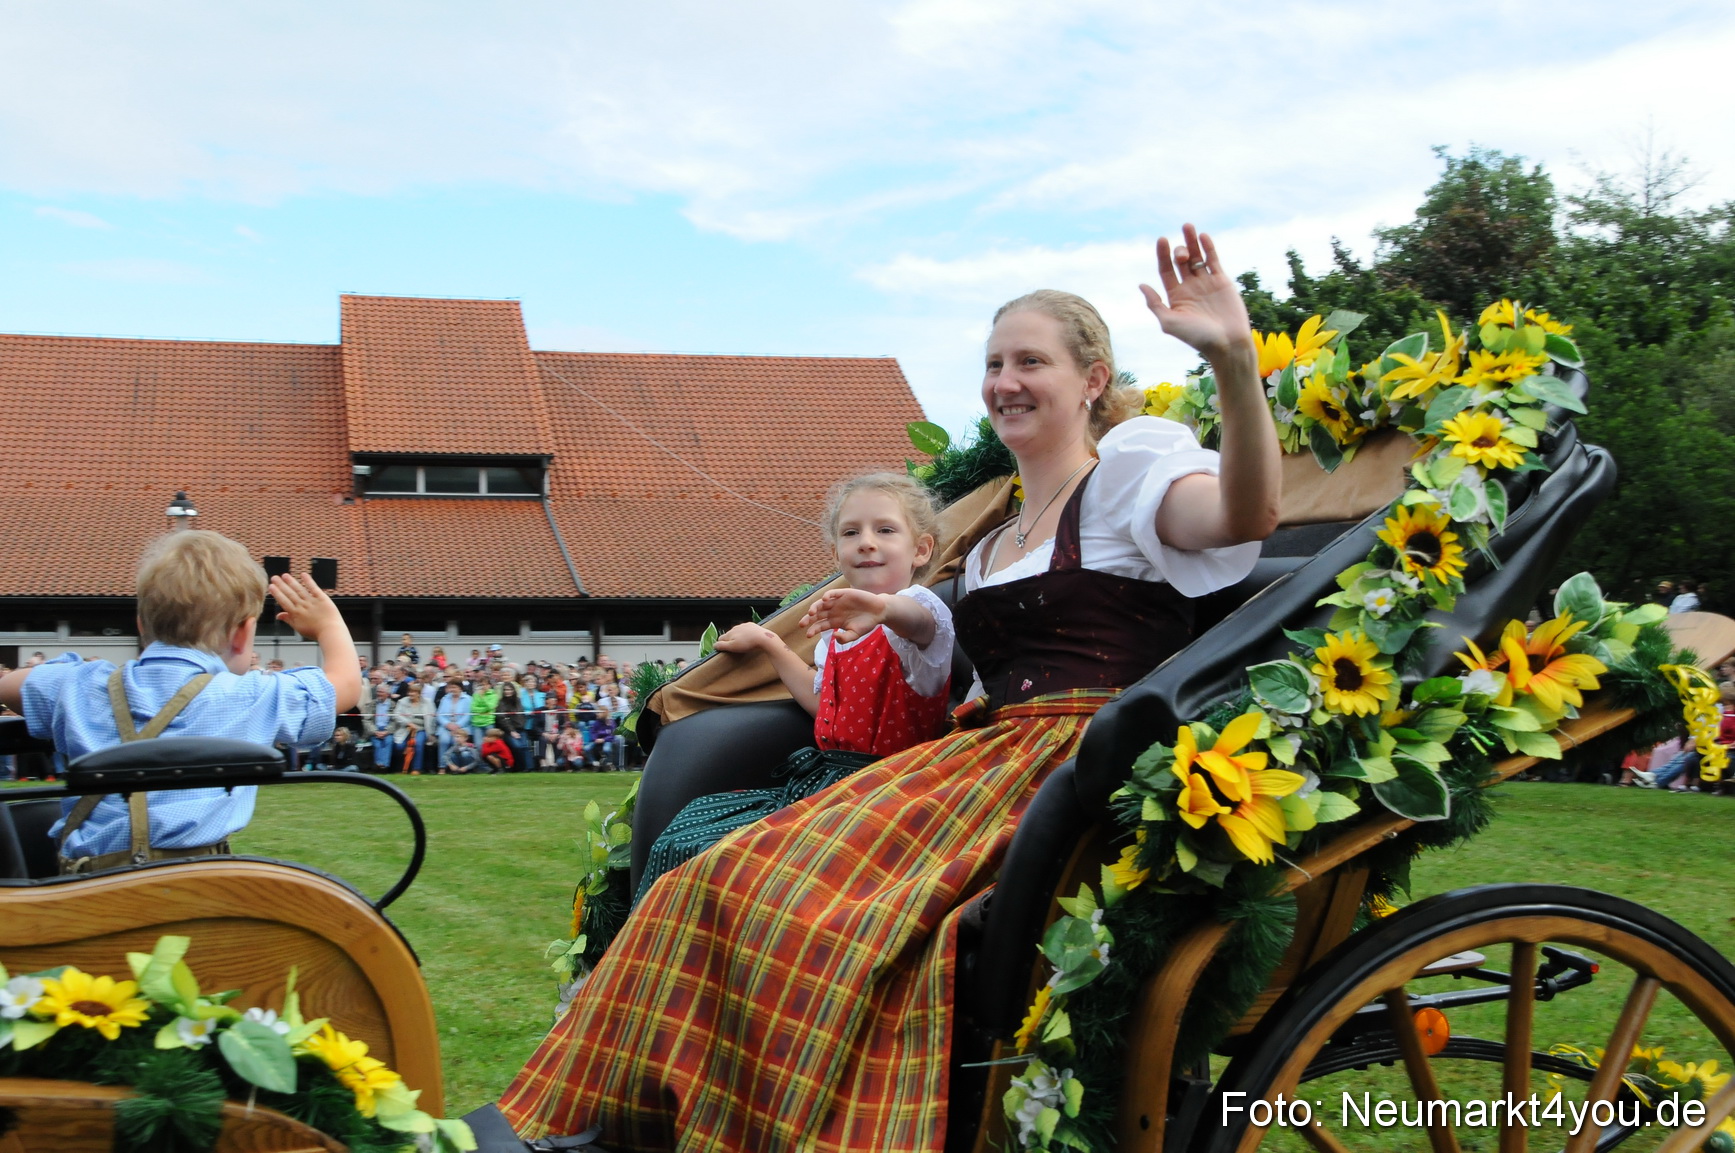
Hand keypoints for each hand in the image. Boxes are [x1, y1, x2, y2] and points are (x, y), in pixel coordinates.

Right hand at [271, 573, 346, 640]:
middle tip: (274, 577)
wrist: (330, 632)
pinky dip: (308, 581)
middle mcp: (302, 606)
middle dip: (281, 585)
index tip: (271, 586)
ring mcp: (312, 602)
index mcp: (295, 614)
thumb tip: (278, 615)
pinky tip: (303, 574)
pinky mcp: (322, 598)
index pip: (283, 601)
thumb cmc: (315, 632)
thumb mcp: (299, 628)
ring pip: (299, 590)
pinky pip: (314, 588)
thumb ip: (288, 620)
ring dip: (291, 582)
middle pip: (289, 594)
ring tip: (285, 575)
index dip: (277, 593)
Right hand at [712, 622, 784, 654]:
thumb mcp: (732, 647)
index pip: (720, 639)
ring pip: (737, 631)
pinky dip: (746, 633)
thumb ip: (722, 646)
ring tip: (743, 644)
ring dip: (738, 636)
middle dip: (730, 640)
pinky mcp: (751, 625)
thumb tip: (714, 645)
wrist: (763, 638)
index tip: (725, 649)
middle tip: (735, 648)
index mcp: (730, 633)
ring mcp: (744, 625)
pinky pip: (745, 629)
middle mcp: (735, 627)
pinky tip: (749, 638)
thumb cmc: (747, 643)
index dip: (721, 644)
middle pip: (729, 635)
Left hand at [801, 588, 889, 642]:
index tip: (808, 635)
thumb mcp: (856, 634)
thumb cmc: (867, 623)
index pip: (820, 625)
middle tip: (802, 624)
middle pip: (818, 614)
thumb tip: (834, 637)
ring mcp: (838, 602)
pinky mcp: (844, 594)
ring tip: (811, 613)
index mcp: (835, 621)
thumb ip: (845, 638)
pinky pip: (833, 594)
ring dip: (815, 607)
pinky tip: (824, 600)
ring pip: (822, 604)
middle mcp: (834, 611)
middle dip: (809, 619)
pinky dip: (828, 595)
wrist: (879, 611)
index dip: (813, 629)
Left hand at [1138, 223, 1254, 366]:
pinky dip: (1208, 248)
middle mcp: (1189, 288)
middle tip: (1180, 253)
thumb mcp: (1170, 322)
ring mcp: (1206, 283)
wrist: (1227, 343)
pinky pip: (1213, 261)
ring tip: (1187, 226)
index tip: (1162, 240)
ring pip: (1196, 257)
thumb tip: (1141, 285)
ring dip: (1191, 242)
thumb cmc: (1197, 337)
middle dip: (1178, 251)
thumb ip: (1155, 304)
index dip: (1163, 255)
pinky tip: (1203, 236)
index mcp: (1175, 297)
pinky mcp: (1222, 281)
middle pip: (1180, 261)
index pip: (1166, 270)